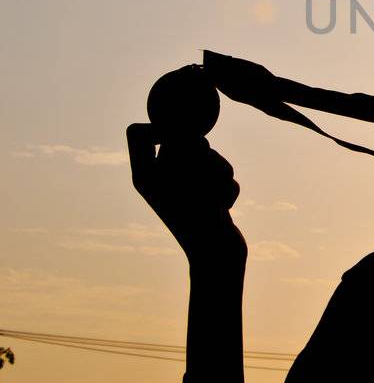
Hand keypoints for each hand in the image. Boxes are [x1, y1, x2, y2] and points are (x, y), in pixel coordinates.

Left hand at [126, 123, 246, 267]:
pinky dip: (227, 188)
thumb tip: (190, 131)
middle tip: (204, 177)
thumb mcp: (185, 178)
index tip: (181, 135)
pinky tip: (224, 207)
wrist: (215, 256)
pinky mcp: (207, 193)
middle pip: (184, 139)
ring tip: (216, 197)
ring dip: (219, 172)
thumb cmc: (195, 219)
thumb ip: (184, 147)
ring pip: (209, 154)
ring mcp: (186, 185)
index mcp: (144, 174)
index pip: (137, 133)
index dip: (158, 126)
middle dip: (203, 155)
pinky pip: (223, 173)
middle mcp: (161, 178)